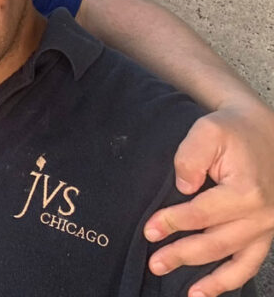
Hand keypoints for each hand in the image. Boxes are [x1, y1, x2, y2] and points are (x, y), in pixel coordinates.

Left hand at [145, 103, 273, 296]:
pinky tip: (206, 291)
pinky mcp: (265, 233)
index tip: (149, 229)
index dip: (172, 223)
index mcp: (246, 192)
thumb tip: (183, 188)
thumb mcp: (208, 131)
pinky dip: (230, 281)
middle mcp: (261, 215)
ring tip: (183, 291)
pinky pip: (249, 264)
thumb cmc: (232, 132)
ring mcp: (266, 228)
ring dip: (207, 279)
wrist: (264, 133)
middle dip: (182, 254)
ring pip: (234, 261)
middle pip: (215, 242)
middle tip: (154, 262)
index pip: (201, 214)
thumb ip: (191, 157)